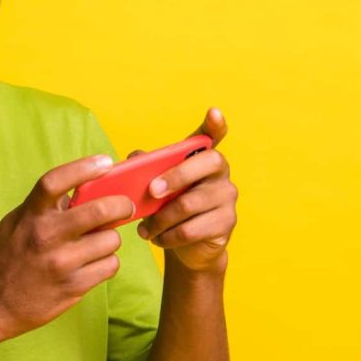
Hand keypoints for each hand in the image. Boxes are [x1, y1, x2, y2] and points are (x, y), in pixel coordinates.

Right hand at [0, 154, 136, 342]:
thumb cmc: (7, 260)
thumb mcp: (16, 224)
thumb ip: (44, 207)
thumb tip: (81, 189)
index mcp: (30, 215)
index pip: (56, 181)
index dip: (83, 167)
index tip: (104, 162)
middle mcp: (45, 236)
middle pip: (99, 210)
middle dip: (121, 205)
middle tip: (124, 206)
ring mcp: (61, 263)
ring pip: (110, 240)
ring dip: (110, 240)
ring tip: (97, 244)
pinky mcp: (74, 287)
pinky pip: (110, 266)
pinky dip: (107, 263)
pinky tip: (93, 264)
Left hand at [133, 107, 236, 272]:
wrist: (187, 247)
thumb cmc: (169, 207)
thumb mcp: (156, 185)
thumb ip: (146, 168)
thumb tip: (134, 159)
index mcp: (202, 157)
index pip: (213, 135)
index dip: (215, 124)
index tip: (214, 112)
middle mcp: (221, 173)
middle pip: (205, 164)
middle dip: (174, 177)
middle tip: (152, 192)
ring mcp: (227, 197)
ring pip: (189, 204)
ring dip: (160, 218)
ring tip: (145, 228)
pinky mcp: (226, 223)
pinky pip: (191, 229)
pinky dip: (167, 236)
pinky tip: (158, 238)